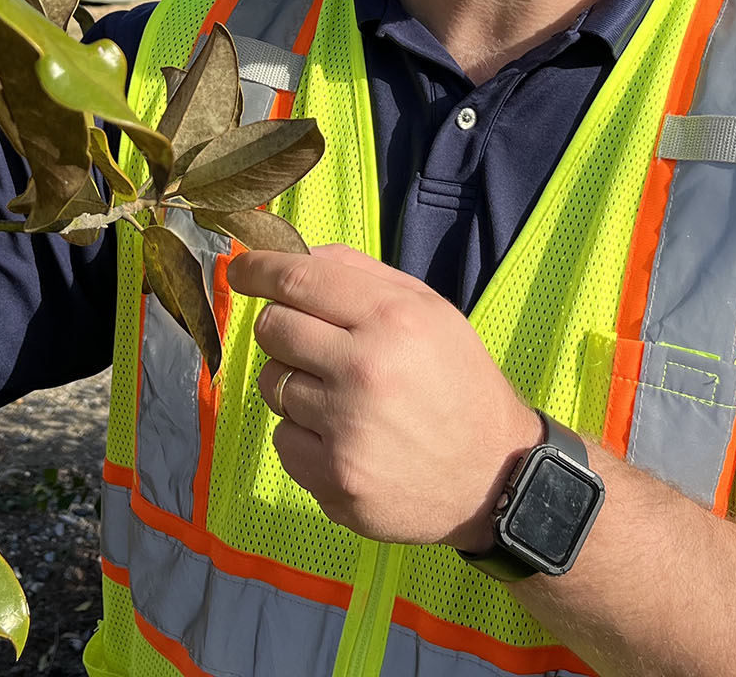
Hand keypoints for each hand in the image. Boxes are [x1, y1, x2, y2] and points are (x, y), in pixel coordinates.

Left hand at [227, 243, 540, 549]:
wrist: (494, 476)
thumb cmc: (458, 382)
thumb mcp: (430, 310)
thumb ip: (362, 274)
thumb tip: (292, 256)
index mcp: (392, 319)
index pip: (298, 280)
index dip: (258, 269)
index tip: (240, 269)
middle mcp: (364, 370)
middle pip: (273, 328)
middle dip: (284, 330)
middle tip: (316, 346)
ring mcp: (345, 430)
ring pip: (273, 385)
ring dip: (298, 387)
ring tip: (346, 400)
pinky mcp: (332, 479)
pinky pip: (283, 439)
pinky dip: (306, 437)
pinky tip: (347, 440)